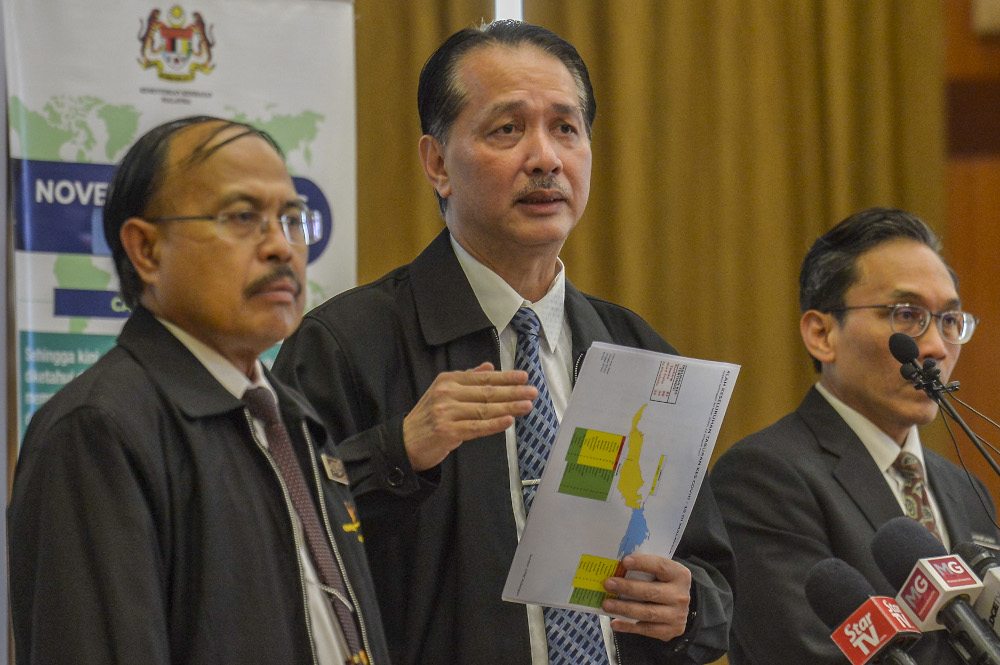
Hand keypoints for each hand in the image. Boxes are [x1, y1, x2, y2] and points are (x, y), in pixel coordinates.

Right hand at [403, 362, 536, 470]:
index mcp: (448, 380)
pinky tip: (509, 420)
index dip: (505, 377)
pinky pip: (477, 427)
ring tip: (527, 405)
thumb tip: (489, 367)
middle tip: (532, 391)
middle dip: (512, 391)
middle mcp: (447, 393)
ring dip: (509, 407)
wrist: (405, 442)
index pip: (482, 377)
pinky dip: (494, 424)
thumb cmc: (429, 417)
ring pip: (484, 409)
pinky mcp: (448, 432)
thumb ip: (467, 379)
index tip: (523, 376)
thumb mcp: (443, 392)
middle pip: (486, 392)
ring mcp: (447, 413)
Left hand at [602, 554, 691, 641]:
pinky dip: (628, 627)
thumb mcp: (661, 573)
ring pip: (647, 613)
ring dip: (624, 608)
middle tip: (608, 584)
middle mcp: (680, 596)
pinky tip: (614, 623)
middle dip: (627, 588)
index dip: (643, 563)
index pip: (660, 566)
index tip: (625, 562)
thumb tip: (617, 568)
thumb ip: (645, 570)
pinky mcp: (669, 631)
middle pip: (651, 592)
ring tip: (606, 604)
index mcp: (679, 575)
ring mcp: (676, 615)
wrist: (679, 607)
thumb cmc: (663, 584)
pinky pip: (646, 629)